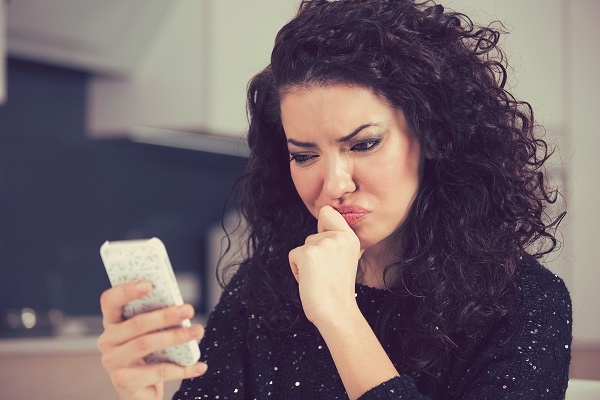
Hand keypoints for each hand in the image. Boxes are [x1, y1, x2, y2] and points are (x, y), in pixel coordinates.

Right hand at [97, 281, 206, 399]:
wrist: (139, 393)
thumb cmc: (148, 355)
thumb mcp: (149, 333)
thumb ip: (156, 317)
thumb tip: (179, 304)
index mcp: (112, 322)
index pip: (110, 301)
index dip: (127, 290)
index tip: (150, 284)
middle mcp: (108, 341)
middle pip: (136, 324)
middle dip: (165, 315)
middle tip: (188, 309)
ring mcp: (113, 363)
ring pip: (145, 344)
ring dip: (175, 337)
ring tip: (198, 331)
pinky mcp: (124, 382)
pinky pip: (158, 372)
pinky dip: (182, 369)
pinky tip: (199, 366)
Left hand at [288, 206, 362, 326]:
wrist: (336, 312)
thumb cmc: (338, 289)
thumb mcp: (347, 259)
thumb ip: (338, 242)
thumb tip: (326, 222)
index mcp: (350, 237)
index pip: (327, 212)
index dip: (321, 225)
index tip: (325, 244)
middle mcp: (338, 237)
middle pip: (311, 235)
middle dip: (313, 254)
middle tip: (326, 273)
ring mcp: (323, 244)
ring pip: (303, 247)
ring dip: (305, 263)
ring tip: (319, 278)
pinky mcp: (307, 254)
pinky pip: (293, 256)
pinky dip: (296, 269)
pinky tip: (310, 281)